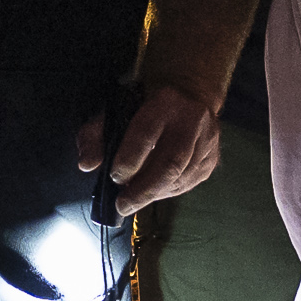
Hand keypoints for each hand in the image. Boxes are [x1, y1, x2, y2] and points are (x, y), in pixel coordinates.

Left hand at [88, 76, 222, 213]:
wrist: (189, 95)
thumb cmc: (146, 108)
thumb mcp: (116, 111)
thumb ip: (94, 135)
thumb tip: (86, 164)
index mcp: (165, 102)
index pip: (146, 135)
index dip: (129, 160)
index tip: (114, 177)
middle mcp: (192, 120)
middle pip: (170, 162)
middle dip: (144, 189)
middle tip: (123, 204)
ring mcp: (207, 141)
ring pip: (181, 177)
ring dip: (155, 194)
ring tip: (135, 200)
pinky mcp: (213, 158)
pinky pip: (189, 183)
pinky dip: (168, 192)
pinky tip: (154, 192)